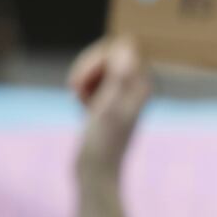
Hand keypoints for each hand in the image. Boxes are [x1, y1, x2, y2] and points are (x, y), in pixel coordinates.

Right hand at [69, 37, 150, 180]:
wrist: (97, 170)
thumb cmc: (103, 141)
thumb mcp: (108, 107)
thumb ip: (118, 77)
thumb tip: (127, 46)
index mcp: (142, 83)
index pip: (121, 46)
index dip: (95, 58)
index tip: (82, 79)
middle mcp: (138, 85)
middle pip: (109, 53)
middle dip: (86, 67)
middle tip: (74, 88)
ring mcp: (124, 93)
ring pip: (99, 66)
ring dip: (83, 78)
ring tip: (78, 98)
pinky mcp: (111, 100)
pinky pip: (93, 80)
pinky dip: (83, 88)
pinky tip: (81, 105)